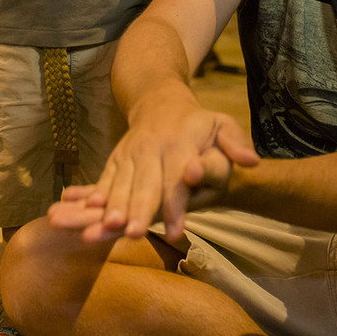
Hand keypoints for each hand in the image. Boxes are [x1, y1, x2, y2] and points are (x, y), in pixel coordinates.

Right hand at [50, 100, 256, 243]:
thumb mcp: (222, 124)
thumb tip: (251, 162)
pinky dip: (95, 195)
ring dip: (112, 207)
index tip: (176, 232)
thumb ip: (236, 143)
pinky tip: (86, 210)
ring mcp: (130, 154)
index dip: (176, 206)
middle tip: (135, 234)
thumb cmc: (198, 124)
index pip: (177, 178)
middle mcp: (151, 148)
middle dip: (139, 210)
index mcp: (180, 142)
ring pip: (120, 184)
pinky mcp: (115, 159)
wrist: (158, 101)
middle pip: (144, 184)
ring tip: (106, 228)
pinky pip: (104, 180)